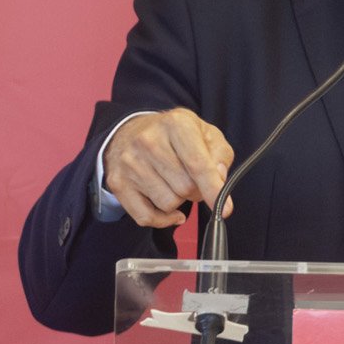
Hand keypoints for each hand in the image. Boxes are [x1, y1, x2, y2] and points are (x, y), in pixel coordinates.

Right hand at [104, 109, 233, 229]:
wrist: (133, 131)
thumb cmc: (177, 136)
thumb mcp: (206, 134)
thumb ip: (220, 156)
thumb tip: (218, 179)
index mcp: (176, 124)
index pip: (197, 164)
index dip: (213, 189)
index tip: (225, 209)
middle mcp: (148, 141)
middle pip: (185, 188)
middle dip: (196, 191)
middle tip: (192, 179)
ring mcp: (130, 162)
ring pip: (168, 203)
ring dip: (178, 201)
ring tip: (173, 182)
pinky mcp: (118, 183)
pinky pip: (146, 217)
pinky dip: (162, 219)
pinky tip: (167, 208)